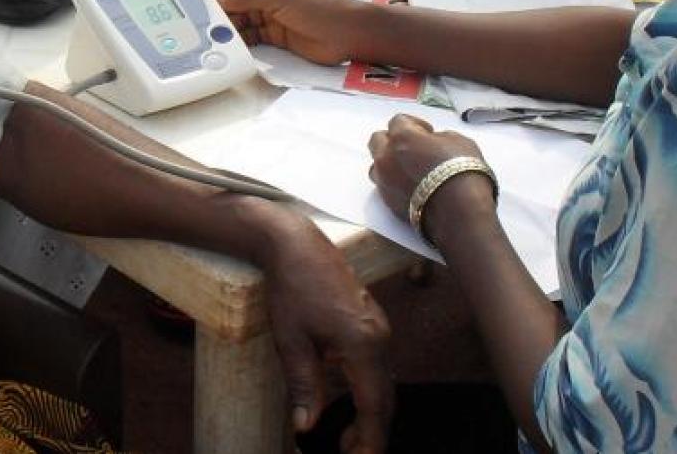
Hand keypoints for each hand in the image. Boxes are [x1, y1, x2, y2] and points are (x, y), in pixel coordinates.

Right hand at [200, 0, 366, 64]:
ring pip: (240, 17)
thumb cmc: (322, 8)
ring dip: (227, 24)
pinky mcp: (275, 35)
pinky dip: (239, 40)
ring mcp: (272, 14)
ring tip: (212, 32)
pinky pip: (250, 35)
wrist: (348, 35)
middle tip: (200, 15)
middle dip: (218, 3)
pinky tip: (229, 44)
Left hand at [245, 199, 392, 451]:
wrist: (296, 242)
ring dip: (370, 413)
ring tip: (347, 439)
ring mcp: (379, 327)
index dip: (369, 439)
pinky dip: (369, 391)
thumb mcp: (291, 341)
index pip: (374, 406)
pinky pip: (378, 366)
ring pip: (384, 383)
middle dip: (371, 432)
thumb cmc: (291, 287)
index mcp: (363, 344)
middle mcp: (379, 337)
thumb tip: (305, 428)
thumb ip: (303, 386)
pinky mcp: (372, 321)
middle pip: (385, 398)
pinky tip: (349, 400)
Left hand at [368, 114, 495, 243]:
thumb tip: (432, 142)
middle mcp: (386, 157)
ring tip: (408, 169)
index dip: (414, 124)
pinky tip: (410, 187)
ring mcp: (384, 181)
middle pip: (378, 140)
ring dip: (389, 163)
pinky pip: (384, 186)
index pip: (398, 121)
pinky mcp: (388, 202)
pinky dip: (393, 183)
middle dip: (393, 140)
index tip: (426, 132)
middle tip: (411, 147)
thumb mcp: (458, 141)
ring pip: (376, 165)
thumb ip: (438, 138)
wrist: (460, 211)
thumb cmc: (462, 173)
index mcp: (402, 137)